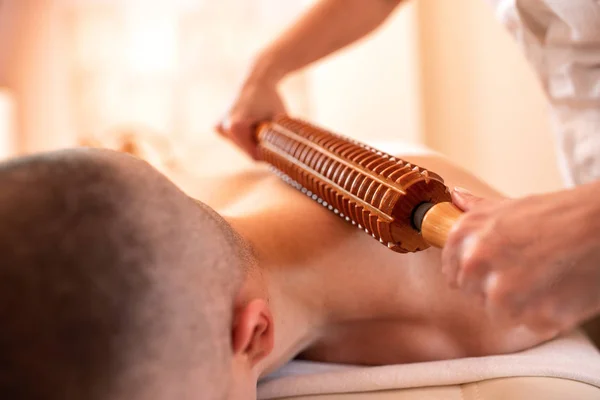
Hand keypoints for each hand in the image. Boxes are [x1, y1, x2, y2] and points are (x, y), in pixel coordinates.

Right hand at [216, 78, 285, 159]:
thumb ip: (281, 142)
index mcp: (235, 128)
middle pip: (247, 152)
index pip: (254, 156)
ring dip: (255, 141)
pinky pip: (239, 140)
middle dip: (261, 146)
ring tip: (261, 123)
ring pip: (243, 147)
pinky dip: (248, 136)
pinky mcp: (219, 127)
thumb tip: (285, 160)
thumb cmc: (272, 99)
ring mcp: (219, 128)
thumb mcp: (280, 122)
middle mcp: (223, 128)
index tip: (280, 145)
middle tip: (271, 131)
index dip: (269, 154)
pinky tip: (252, 121)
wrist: (257, 79)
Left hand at [442, 186, 599, 335]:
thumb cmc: (557, 214)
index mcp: (464, 236)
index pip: (452, 274)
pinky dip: (542, 314)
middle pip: (473, 295)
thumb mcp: (507, 206)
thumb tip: (456, 197)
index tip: (491, 270)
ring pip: (498, 313)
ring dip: (518, 305)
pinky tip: (556, 291)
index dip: (474, 274)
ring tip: (543, 279)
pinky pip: (527, 325)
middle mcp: (475, 263)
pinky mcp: (530, 315)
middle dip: (494, 288)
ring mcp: (501, 292)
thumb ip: (476, 211)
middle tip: (524, 271)